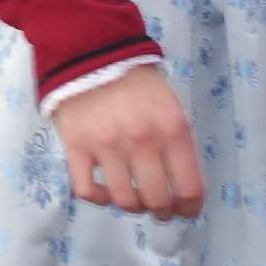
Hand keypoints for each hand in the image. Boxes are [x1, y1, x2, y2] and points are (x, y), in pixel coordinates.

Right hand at [53, 64, 203, 218]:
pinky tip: (105, 192)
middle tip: (160, 209)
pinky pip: (86, 189)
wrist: (91, 53)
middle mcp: (141, 142)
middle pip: (157, 199)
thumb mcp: (171, 108)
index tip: (186, 210)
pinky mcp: (76, 145)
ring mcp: (106, 145)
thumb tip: (178, 183)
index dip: (190, 207)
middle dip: (163, 211)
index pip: (189, 188)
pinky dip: (99, 198)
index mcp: (172, 131)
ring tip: (134, 201)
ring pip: (124, 200)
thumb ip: (177, 144)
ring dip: (133, 207)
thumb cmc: (138, 82)